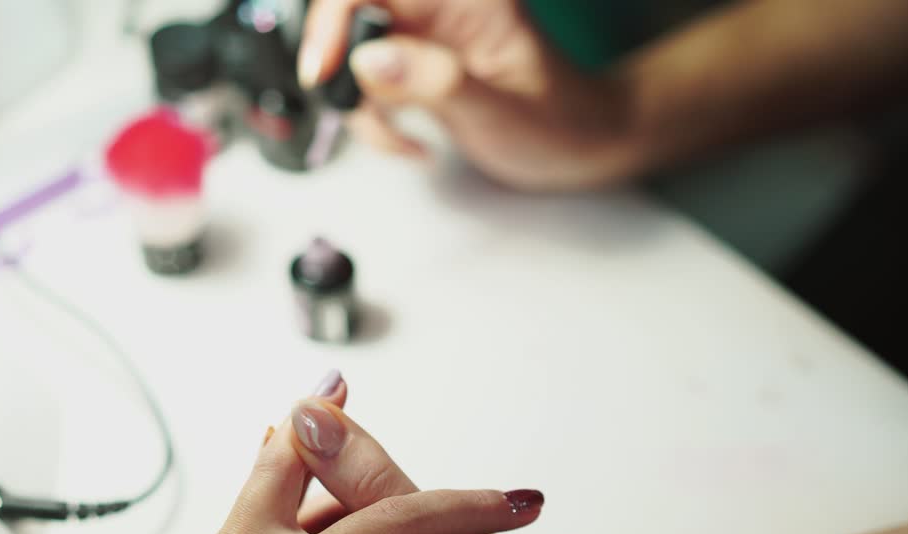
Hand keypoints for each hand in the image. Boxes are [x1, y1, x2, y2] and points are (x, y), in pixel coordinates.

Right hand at [299, 0, 640, 190]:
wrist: (583, 145)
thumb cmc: (562, 124)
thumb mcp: (501, 113)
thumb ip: (436, 83)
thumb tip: (370, 59)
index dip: (335, 21)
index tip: (323, 70)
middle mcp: (438, 7)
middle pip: (351, 16)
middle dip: (343, 71)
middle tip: (367, 116)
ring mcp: (423, 35)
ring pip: (351, 53)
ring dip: (360, 105)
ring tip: (402, 140)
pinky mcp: (413, 63)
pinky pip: (367, 81)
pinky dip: (373, 118)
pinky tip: (408, 141)